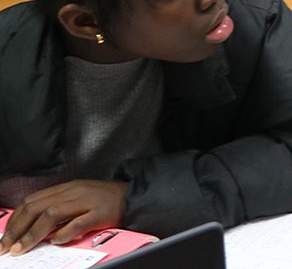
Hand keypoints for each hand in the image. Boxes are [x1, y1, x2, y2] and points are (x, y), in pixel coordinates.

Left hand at [2, 179, 127, 253]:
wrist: (134, 196)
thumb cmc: (105, 200)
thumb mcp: (78, 198)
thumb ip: (58, 208)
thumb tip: (34, 227)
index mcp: (66, 188)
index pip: (32, 201)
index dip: (14, 220)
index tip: (6, 237)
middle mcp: (73, 191)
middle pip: (37, 207)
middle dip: (17, 229)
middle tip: (7, 246)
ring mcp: (86, 201)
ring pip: (51, 215)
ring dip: (32, 234)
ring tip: (22, 248)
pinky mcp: (99, 212)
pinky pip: (77, 223)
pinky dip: (62, 234)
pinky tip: (56, 241)